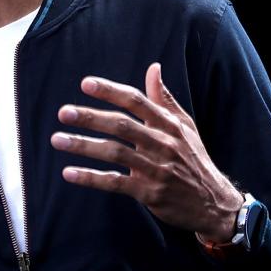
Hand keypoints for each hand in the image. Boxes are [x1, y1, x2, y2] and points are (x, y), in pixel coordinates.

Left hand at [51, 63, 243, 242]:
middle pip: (121, 125)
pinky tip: (69, 172)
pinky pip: (115, 182)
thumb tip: (153, 68)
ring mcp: (156, 168)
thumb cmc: (193, 158)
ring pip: (115, 152)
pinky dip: (91, 178)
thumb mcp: (185, 126)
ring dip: (84, 146)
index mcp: (169, 124)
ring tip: (57, 140)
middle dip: (90, 117)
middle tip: (63, 113)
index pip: (136, 101)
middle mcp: (163, 143)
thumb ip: (164, 98)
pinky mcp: (149, 192)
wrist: (213, 202)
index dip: (110, 91)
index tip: (86, 84)